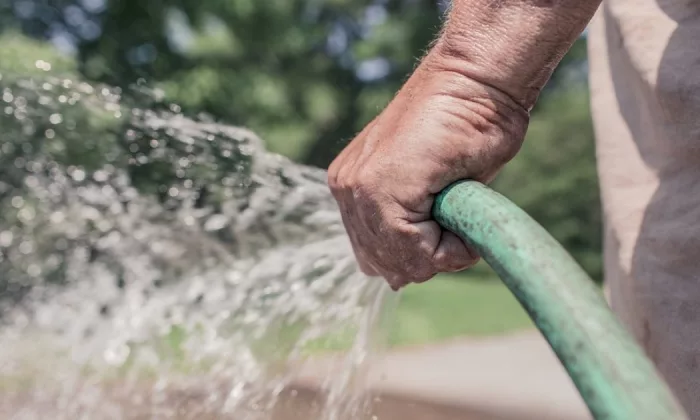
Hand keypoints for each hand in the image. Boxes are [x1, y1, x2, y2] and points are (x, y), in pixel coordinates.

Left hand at [328, 50, 529, 289]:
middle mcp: (347, 189)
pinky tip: (462, 209)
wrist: (476, 80)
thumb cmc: (467, 127)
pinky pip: (414, 251)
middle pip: (385, 266)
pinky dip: (451, 247)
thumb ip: (410, 225)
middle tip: (456, 217)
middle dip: (428, 257)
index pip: (378, 256)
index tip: (450, 220)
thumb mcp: (433, 188)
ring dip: (441, 251)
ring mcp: (357, 188)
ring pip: (400, 263)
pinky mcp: (377, 187)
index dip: (422, 254)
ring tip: (459, 208)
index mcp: (353, 188)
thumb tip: (396, 279)